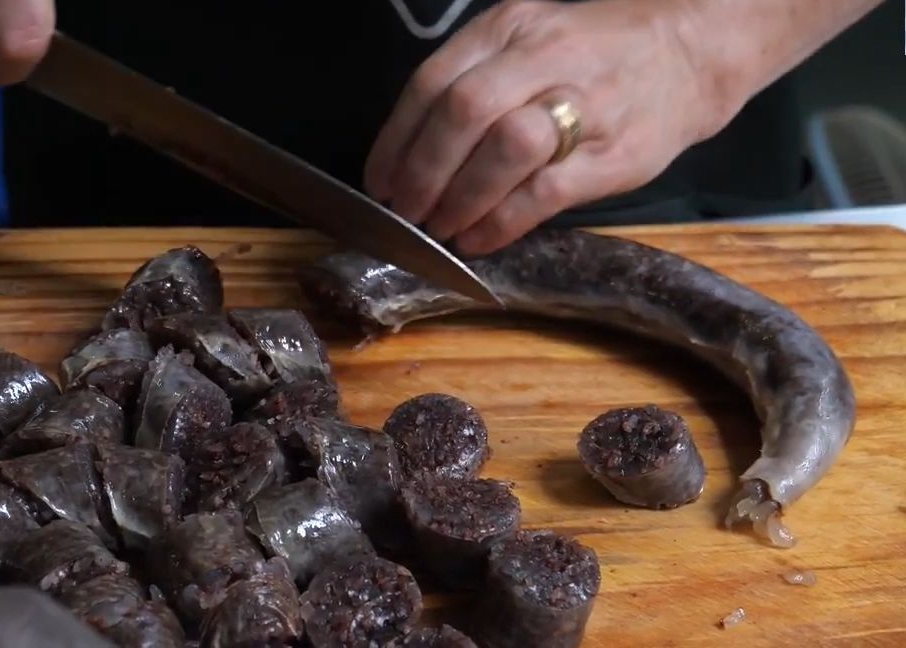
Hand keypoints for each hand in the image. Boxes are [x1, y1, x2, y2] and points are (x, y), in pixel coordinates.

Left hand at [364, 0, 732, 256]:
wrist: (686, 53)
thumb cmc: (590, 55)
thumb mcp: (525, 42)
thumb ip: (472, 82)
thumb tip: (408, 155)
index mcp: (509, 29)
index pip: (432, 82)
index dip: (396, 140)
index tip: (380, 182)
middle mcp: (544, 58)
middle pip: (464, 111)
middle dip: (422, 171)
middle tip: (405, 211)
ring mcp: (583, 104)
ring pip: (505, 148)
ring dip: (459, 197)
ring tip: (439, 227)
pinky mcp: (613, 154)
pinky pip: (544, 191)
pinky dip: (501, 221)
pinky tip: (478, 238)